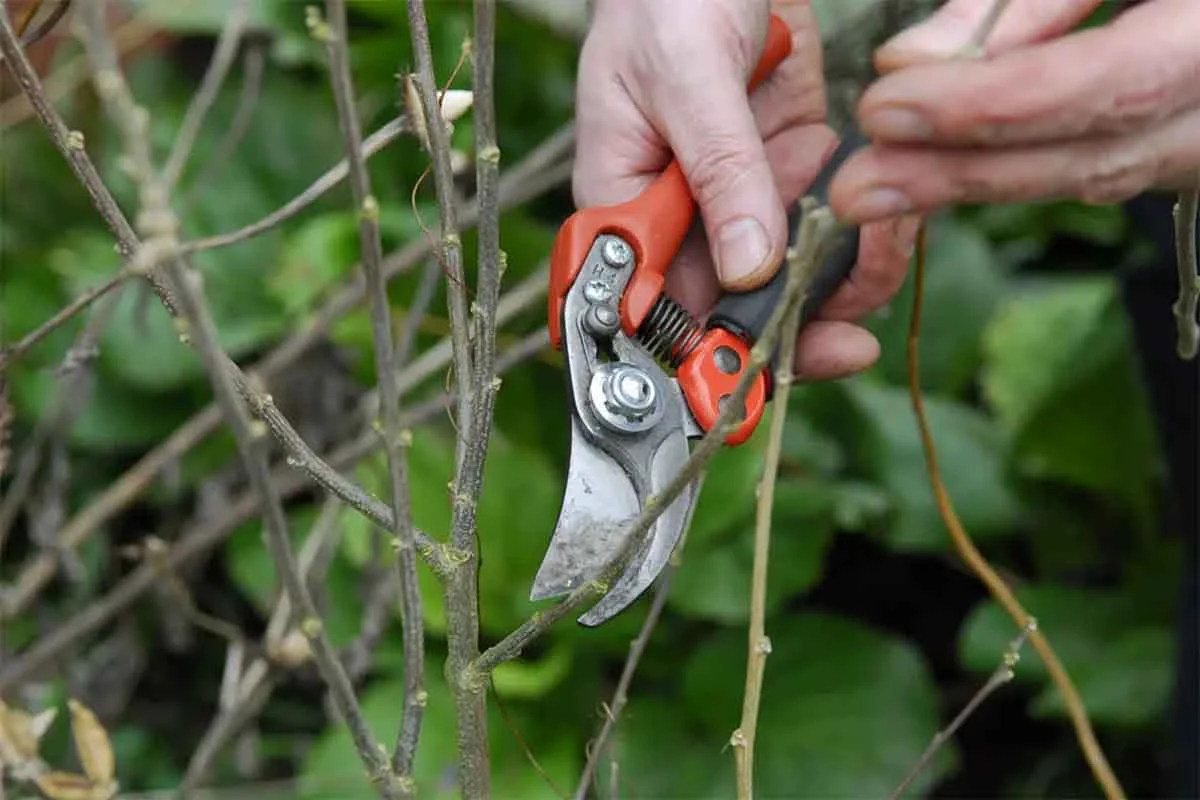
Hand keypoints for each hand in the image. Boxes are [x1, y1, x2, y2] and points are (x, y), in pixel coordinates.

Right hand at [573, 0, 918, 380]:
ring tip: (884, 246)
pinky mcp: (792, 172)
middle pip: (728, 315)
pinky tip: (890, 220)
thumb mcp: (686, 78)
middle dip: (792, 335)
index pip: (651, 311)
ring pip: (790, 283)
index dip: (697, 361)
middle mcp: (682, 220)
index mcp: (626, 208)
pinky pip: (830, 232)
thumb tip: (746, 270)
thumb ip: (719, 172)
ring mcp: (740, 201)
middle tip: (849, 344)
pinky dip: (866, 236)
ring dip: (842, 284)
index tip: (753, 384)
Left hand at [830, 0, 1199, 223]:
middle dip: (961, 171)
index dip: (995, 104)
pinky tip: (928, 173)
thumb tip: (909, 60)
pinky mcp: (1182, 151)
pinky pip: (1092, 169)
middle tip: (855, 188)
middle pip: (1090, 156)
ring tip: (871, 190)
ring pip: (1088, 176)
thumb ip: (1027, 0)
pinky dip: (1006, 169)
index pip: (1110, 84)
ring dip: (971, 182)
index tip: (888, 105)